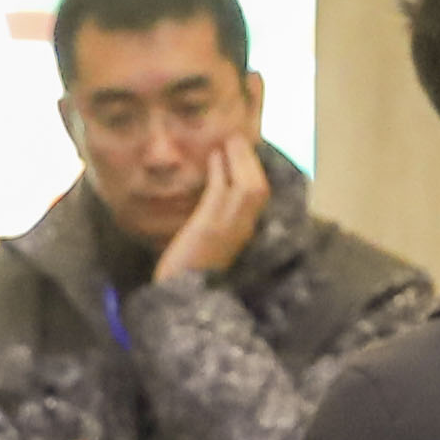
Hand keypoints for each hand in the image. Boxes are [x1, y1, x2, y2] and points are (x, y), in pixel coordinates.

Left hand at [154, 137, 270, 285]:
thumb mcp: (211, 246)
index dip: (256, 174)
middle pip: (259, 189)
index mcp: (245, 236)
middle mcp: (244, 231)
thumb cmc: (191, 276)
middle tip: (241, 137)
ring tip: (231, 140)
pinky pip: (220, 192)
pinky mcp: (209, 228)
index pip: (259, 200)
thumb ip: (217, 224)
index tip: (248, 154)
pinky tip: (214, 156)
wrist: (180, 301)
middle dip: (251, 161)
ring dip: (240, 160)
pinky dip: (221, 171)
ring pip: (246, 186)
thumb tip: (211, 198)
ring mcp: (228, 230)